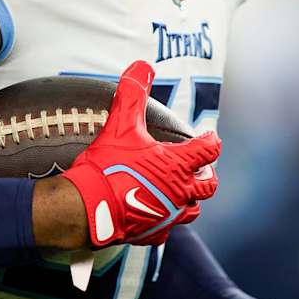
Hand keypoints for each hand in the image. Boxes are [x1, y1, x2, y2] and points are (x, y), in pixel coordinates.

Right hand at [62, 60, 220, 247]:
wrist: (87, 208)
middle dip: (206, 175)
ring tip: (179, 190)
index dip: (210, 141)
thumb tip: (141, 65)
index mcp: (178, 165)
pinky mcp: (152, 233)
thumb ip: (132, 93)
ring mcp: (168, 215)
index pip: (209, 150)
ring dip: (190, 199)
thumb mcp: (120, 124)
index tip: (207, 136)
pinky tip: (154, 213)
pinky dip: (165, 220)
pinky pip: (167, 229)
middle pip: (209, 185)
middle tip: (198, 167)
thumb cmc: (107, 166)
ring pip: (193, 210)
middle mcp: (180, 192)